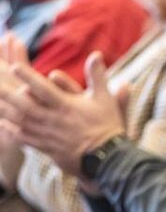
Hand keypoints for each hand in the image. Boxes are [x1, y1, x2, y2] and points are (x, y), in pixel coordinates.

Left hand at [0, 49, 127, 178]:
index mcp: (67, 106)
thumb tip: (96, 54)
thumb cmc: (107, 126)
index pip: (44, 89)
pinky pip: (24, 138)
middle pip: (25, 105)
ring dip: (5, 111)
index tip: (14, 67)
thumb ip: (98, 76)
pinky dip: (11, 131)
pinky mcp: (47, 147)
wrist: (109, 158)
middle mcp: (54, 120)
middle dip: (7, 94)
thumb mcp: (105, 98)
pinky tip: (2, 123)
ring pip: (21, 121)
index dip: (29, 78)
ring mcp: (48, 134)